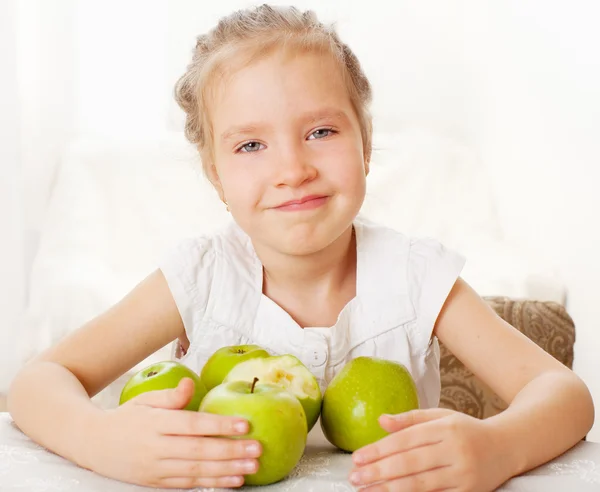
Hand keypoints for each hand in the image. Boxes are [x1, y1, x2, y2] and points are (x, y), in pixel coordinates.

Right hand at [83, 378, 261, 488]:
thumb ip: (170, 395)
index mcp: (155, 422)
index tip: (244, 424)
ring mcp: (155, 468)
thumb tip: (191, 383)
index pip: (192, 424)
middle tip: (257, 449)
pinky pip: (187, 485)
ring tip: (251, 467)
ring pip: (196, 471)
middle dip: (231, 451)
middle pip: (199, 451)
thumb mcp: (145, 400)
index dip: (219, 425)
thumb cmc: (126, 417)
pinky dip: (211, 484)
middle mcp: (156, 447)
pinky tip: (232, 481)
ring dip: (227, 470)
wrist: (92, 443)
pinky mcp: (155, 483)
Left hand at [349, 408, 510, 490]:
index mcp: (445, 428)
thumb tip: (381, 420)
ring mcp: (463, 475)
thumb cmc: (466, 430)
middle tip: (355, 476)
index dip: (379, 449)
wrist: (507, 447)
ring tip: (366, 489)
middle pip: (409, 463)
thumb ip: (410, 419)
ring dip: (389, 489)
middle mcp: (455, 451)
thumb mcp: (441, 416)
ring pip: (420, 485)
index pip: (405, 440)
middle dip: (378, 471)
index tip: (357, 457)